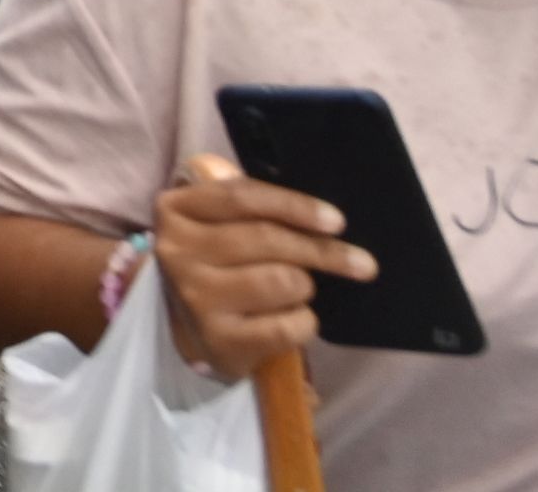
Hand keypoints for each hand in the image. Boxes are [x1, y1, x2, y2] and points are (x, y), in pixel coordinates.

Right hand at [155, 153, 365, 381]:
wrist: (189, 324)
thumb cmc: (218, 261)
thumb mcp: (217, 222)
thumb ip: (251, 204)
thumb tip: (317, 212)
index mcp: (176, 210)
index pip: (242, 197)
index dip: (294, 206)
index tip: (337, 221)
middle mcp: (176, 251)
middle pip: (267, 239)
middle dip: (323, 252)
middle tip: (362, 263)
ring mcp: (194, 297)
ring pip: (282, 281)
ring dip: (304, 287)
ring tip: (295, 290)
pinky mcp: (217, 339)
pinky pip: (286, 326)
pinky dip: (302, 322)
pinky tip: (289, 318)